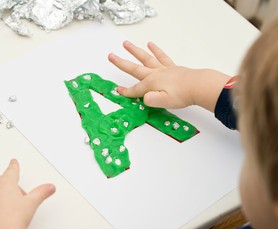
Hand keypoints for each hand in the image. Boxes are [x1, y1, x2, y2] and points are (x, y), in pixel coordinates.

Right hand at [108, 41, 230, 111]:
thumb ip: (150, 100)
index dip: (126, 91)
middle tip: (110, 56)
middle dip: (121, 63)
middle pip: (134, 68)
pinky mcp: (172, 67)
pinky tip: (150, 45)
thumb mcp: (163, 102)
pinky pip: (161, 56)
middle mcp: (154, 74)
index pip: (135, 89)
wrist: (199, 86)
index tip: (118, 91)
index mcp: (151, 84)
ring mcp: (163, 69)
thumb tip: (144, 98)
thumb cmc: (182, 95)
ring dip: (135, 51)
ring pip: (145, 58)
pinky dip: (155, 50)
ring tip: (126, 44)